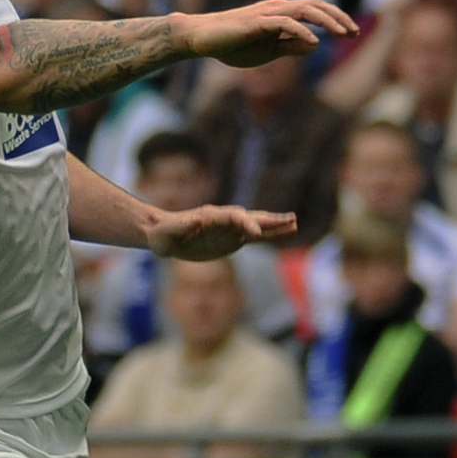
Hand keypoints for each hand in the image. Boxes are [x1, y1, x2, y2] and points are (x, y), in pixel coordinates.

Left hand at [148, 203, 296, 258]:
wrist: (162, 234)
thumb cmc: (163, 234)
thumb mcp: (168, 232)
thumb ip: (183, 225)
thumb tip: (199, 219)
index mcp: (210, 217)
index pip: (233, 217)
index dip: (245, 223)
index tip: (255, 234)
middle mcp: (224, 221)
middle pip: (251, 218)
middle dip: (269, 220)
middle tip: (290, 219)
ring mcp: (230, 230)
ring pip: (257, 226)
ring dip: (275, 226)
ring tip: (294, 223)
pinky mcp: (232, 240)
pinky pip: (254, 238)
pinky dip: (268, 236)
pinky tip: (282, 234)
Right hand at [180, 0, 357, 68]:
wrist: (202, 39)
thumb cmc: (232, 44)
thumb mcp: (268, 50)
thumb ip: (291, 46)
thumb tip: (316, 45)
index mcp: (281, 13)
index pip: (315, 10)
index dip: (336, 19)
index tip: (352, 33)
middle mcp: (278, 8)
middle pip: (315, 5)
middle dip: (338, 17)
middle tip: (355, 32)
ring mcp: (267, 13)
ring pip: (304, 10)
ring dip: (327, 21)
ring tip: (343, 33)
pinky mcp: (256, 23)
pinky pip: (285, 24)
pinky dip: (302, 31)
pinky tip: (314, 41)